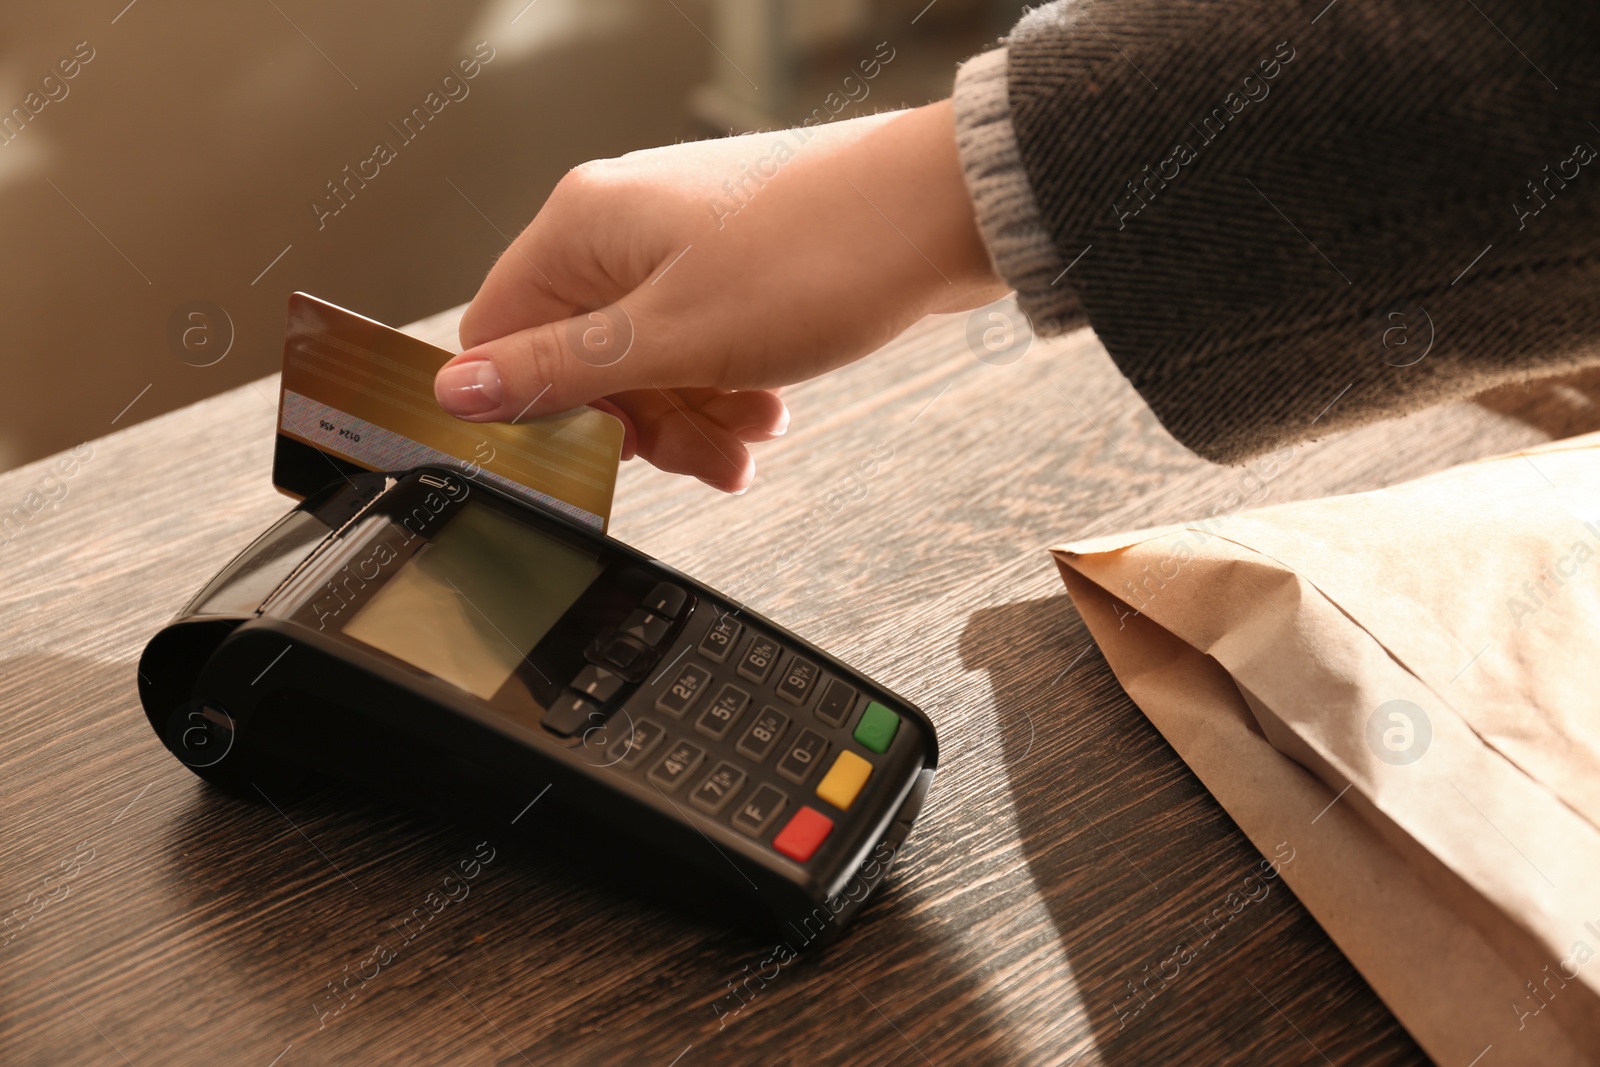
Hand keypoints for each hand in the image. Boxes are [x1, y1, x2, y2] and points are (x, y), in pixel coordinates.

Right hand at [438, 99, 1006, 491]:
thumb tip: (456, 391)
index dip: (536, 406)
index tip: (591, 454)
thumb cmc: (822, 255)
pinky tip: (768, 410)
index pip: (499, 333)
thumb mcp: (674, 339)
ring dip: (693, 414)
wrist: (944, 214)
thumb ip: (560, 369)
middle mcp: (622, 225)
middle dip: (641, 423)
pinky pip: (702, 342)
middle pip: (583, 357)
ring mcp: (682, 240)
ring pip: (650, 359)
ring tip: (749, 440)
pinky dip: (728, 385)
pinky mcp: (734, 260)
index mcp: (582, 227)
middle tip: (697, 459)